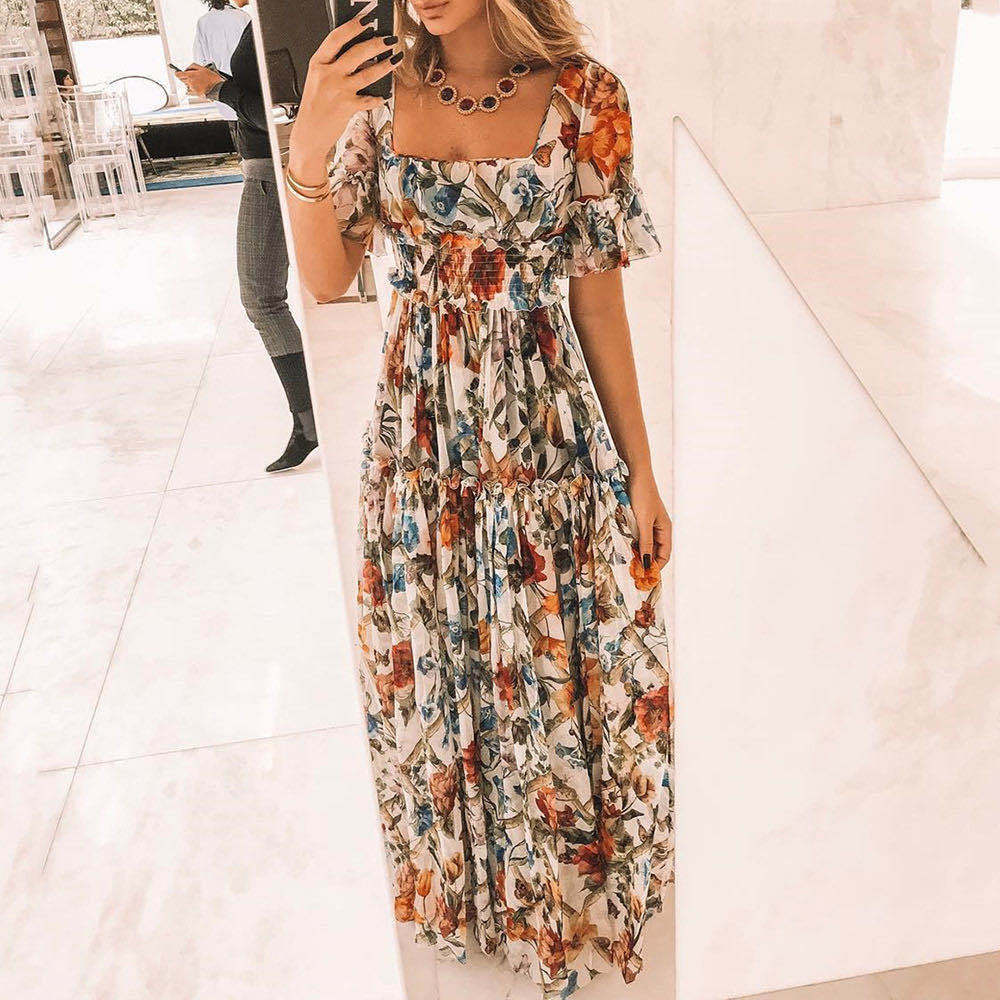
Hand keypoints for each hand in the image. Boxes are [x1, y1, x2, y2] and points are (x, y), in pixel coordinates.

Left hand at [176, 63, 223, 97]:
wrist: (219, 88)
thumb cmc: (212, 79)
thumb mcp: (202, 68)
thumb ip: (192, 66)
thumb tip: (187, 68)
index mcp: (191, 75)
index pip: (178, 75)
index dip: (177, 73)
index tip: (177, 73)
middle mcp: (190, 83)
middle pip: (182, 80)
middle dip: (185, 78)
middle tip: (191, 76)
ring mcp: (193, 89)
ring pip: (187, 86)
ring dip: (190, 84)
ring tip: (199, 82)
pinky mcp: (197, 94)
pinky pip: (192, 91)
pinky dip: (194, 89)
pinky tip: (200, 87)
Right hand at [288, 0, 397, 184]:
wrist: (308, 134)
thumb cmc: (314, 106)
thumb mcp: (317, 80)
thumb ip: (333, 66)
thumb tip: (359, 55)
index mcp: (318, 64)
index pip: (336, 38)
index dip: (353, 26)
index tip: (366, 19)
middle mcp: (328, 75)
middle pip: (357, 52)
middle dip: (377, 43)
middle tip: (389, 38)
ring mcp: (339, 90)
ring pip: (368, 72)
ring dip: (385, 64)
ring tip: (396, 58)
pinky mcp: (348, 106)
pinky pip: (369, 99)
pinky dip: (378, 97)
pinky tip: (383, 95)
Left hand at [628, 467, 671, 569]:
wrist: (635, 473)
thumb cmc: (642, 495)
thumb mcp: (643, 521)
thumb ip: (645, 542)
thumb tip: (648, 563)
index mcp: (665, 529)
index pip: (664, 555)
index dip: (656, 568)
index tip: (644, 578)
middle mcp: (659, 528)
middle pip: (655, 552)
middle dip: (646, 563)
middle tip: (633, 574)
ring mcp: (649, 524)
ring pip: (645, 545)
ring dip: (638, 555)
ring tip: (627, 564)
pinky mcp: (639, 519)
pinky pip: (638, 537)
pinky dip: (633, 545)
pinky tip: (624, 549)